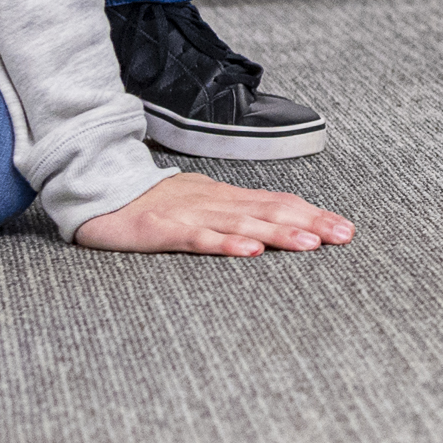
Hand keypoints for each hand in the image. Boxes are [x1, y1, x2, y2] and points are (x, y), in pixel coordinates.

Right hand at [74, 170, 355, 255]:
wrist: (97, 190)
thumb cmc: (152, 204)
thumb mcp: (200, 206)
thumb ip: (235, 215)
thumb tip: (277, 225)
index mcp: (226, 198)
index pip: (279, 203)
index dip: (313, 214)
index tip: (346, 229)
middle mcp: (215, 202)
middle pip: (270, 211)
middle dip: (310, 223)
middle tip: (344, 236)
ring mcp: (190, 215)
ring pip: (242, 224)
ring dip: (279, 234)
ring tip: (311, 244)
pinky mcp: (163, 230)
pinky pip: (199, 239)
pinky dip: (226, 245)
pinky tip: (250, 252)